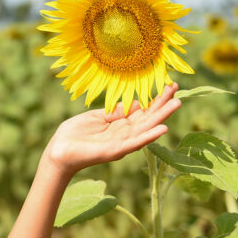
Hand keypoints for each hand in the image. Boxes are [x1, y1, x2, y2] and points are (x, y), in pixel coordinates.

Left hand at [42, 83, 181, 179]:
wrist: (58, 150)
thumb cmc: (75, 133)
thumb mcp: (97, 117)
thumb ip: (116, 111)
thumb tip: (137, 103)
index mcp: (120, 125)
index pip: (143, 111)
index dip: (156, 100)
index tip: (169, 87)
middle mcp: (124, 134)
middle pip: (148, 118)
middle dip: (163, 105)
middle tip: (178, 91)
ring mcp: (121, 143)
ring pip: (146, 129)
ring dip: (161, 117)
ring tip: (176, 104)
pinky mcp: (115, 151)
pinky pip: (134, 143)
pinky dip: (148, 137)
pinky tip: (162, 129)